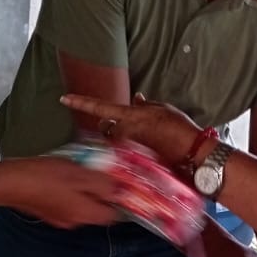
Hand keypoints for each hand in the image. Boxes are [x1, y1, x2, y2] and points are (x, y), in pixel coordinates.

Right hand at [7, 158, 119, 227]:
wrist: (8, 183)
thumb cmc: (45, 177)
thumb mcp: (80, 175)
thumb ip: (102, 184)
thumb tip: (119, 190)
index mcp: (85, 214)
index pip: (113, 215)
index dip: (119, 199)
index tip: (119, 181)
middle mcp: (74, 221)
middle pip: (96, 209)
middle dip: (100, 191)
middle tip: (98, 170)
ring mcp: (58, 218)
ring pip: (80, 204)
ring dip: (83, 189)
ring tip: (79, 169)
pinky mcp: (45, 211)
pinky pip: (65, 202)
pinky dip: (68, 191)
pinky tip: (60, 175)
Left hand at [59, 96, 201, 166]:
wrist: (191, 153)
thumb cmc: (180, 128)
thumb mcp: (162, 109)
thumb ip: (145, 105)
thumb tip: (136, 98)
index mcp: (130, 116)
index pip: (100, 108)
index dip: (81, 102)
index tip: (65, 98)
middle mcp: (126, 132)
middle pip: (104, 128)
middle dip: (106, 126)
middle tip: (115, 124)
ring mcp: (129, 147)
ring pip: (114, 141)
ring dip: (118, 137)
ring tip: (134, 135)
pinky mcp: (135, 159)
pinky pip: (126, 150)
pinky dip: (131, 146)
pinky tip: (146, 144)